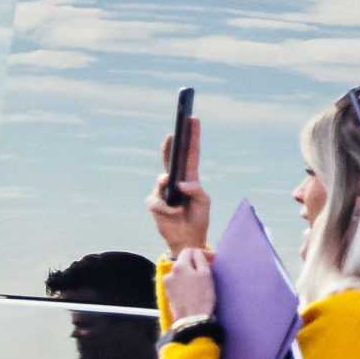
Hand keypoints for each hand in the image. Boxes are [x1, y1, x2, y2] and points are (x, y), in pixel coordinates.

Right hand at [146, 117, 209, 253]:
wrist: (187, 240)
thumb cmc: (198, 219)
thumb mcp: (204, 203)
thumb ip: (197, 191)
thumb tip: (181, 183)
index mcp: (190, 178)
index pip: (191, 153)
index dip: (192, 136)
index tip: (192, 118)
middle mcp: (175, 181)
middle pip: (170, 159)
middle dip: (169, 146)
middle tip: (171, 134)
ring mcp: (163, 192)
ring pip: (161, 180)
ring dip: (167, 188)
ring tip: (174, 198)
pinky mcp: (155, 204)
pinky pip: (157, 201)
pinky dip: (167, 208)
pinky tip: (174, 213)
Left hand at [163, 246, 215, 321]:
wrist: (192, 320)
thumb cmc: (201, 298)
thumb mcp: (206, 274)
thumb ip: (200, 259)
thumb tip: (197, 253)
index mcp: (179, 266)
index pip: (189, 251)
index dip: (202, 253)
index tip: (211, 260)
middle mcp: (170, 273)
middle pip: (184, 262)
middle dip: (196, 265)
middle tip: (208, 272)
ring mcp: (167, 285)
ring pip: (181, 274)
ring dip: (191, 275)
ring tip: (202, 284)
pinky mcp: (169, 295)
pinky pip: (178, 284)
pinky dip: (186, 284)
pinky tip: (194, 293)